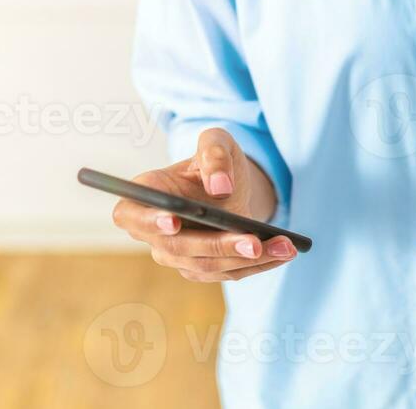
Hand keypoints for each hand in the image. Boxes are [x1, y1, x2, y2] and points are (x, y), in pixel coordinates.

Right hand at [112, 127, 294, 282]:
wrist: (229, 184)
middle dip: (219, 246)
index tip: (173, 220)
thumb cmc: (214, 160)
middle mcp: (155, 233)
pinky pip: (229, 272)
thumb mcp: (217, 142)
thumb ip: (214, 155)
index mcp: (145, 196)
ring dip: (249, 260)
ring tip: (284, 246)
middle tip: (253, 242)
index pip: (131, 215)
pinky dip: (259, 264)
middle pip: (178, 248)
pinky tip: (284, 251)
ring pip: (209, 265)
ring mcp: (178, 256)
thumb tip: (220, 187)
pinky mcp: (203, 268)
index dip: (148, 221)